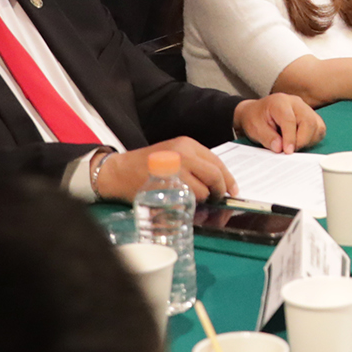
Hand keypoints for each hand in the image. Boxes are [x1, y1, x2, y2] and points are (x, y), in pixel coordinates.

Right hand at [94, 136, 230, 202]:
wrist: (119, 171)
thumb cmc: (147, 164)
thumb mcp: (174, 155)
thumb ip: (195, 164)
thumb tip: (218, 183)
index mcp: (187, 144)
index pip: (217, 162)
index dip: (228, 179)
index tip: (232, 191)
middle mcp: (183, 154)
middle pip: (214, 176)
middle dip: (220, 191)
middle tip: (217, 200)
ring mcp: (174, 170)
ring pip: (202, 191)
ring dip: (203, 201)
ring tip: (195, 203)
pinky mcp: (165, 186)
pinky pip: (186, 201)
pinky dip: (189, 207)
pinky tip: (184, 206)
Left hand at [236, 93, 323, 153]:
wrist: (257, 113)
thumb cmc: (255, 119)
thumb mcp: (255, 128)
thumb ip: (267, 138)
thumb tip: (280, 148)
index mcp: (280, 102)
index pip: (289, 120)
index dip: (290, 138)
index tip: (287, 151)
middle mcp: (296, 102)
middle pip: (308, 121)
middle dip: (302, 140)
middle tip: (289, 151)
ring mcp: (305, 108)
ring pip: (317, 125)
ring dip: (308, 140)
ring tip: (293, 146)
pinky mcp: (311, 116)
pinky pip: (319, 128)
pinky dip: (312, 139)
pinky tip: (300, 142)